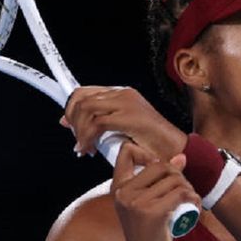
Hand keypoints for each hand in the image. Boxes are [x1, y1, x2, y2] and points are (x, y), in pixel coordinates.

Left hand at [61, 86, 187, 160]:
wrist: (174, 149)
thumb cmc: (150, 144)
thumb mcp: (119, 130)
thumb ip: (98, 124)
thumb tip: (68, 123)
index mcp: (122, 94)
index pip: (87, 92)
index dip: (71, 106)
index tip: (66, 122)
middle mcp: (123, 94)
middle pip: (83, 98)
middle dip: (73, 120)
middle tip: (77, 140)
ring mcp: (127, 103)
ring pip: (87, 109)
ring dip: (80, 131)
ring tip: (85, 147)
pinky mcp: (129, 116)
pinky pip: (97, 123)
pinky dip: (88, 138)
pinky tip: (90, 149)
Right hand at [111, 142, 198, 240]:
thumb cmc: (148, 230)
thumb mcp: (145, 202)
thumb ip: (158, 180)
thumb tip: (181, 157)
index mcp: (117, 187)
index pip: (126, 151)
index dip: (146, 152)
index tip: (160, 169)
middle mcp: (124, 192)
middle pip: (159, 164)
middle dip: (177, 174)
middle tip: (183, 190)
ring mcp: (137, 203)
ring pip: (174, 179)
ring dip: (188, 188)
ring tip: (190, 199)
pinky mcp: (153, 213)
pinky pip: (181, 193)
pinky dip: (193, 197)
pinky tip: (195, 205)